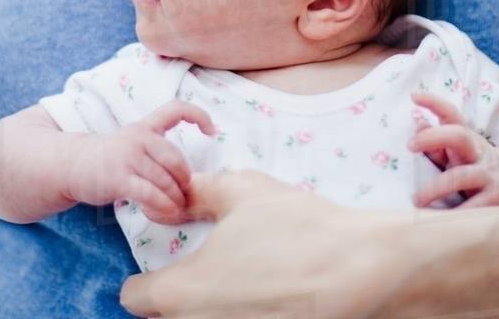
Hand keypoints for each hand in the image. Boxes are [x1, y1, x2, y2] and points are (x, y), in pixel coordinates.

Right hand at [64, 99, 214, 225]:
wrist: (70, 165)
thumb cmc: (107, 159)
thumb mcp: (131, 143)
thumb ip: (156, 150)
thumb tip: (186, 177)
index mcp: (145, 127)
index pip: (176, 109)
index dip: (199, 115)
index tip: (212, 130)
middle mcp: (138, 138)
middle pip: (176, 158)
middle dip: (185, 179)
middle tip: (185, 192)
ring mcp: (128, 157)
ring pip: (165, 179)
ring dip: (176, 197)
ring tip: (177, 206)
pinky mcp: (119, 178)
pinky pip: (151, 194)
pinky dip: (164, 205)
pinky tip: (167, 211)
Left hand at [119, 170, 410, 317]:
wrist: (365, 271)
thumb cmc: (301, 229)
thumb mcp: (242, 192)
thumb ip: (197, 193)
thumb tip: (173, 197)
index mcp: (179, 292)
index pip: (134, 297)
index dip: (146, 279)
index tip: (167, 268)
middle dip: (177, 301)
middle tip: (212, 276)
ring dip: (208, 311)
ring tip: (244, 288)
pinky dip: (242, 317)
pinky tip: (265, 304)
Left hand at [407, 90, 498, 208]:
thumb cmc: (476, 162)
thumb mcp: (458, 151)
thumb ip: (436, 143)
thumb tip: (416, 125)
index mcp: (466, 138)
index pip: (451, 114)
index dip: (434, 102)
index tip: (413, 95)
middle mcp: (478, 153)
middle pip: (458, 136)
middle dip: (433, 137)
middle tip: (409, 146)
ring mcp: (489, 176)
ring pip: (462, 177)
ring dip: (436, 188)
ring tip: (416, 199)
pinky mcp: (498, 200)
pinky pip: (475, 209)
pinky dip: (457, 215)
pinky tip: (439, 221)